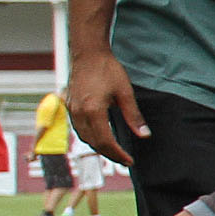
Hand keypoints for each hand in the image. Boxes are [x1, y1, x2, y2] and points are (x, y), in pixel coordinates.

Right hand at [66, 48, 149, 164]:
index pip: (105, 141)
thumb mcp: (125, 92)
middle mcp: (79, 113)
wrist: (88, 54)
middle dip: (109, 154)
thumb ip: (133, 116)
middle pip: (93, 143)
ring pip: (84, 137)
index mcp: (93, 111)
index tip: (129, 161)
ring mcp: (72, 110)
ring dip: (99, 147)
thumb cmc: (107, 70)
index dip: (117, 154)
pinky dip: (90, 137)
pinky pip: (78, 129)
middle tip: (124, 160)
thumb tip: (144, 135)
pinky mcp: (70, 107)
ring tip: (115, 152)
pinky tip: (101, 137)